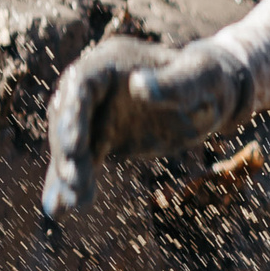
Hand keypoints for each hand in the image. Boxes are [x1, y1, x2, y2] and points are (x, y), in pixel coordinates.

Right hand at [42, 38, 250, 218]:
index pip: (81, 83)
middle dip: (68, 150)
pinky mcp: (101, 138)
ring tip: (72, 203)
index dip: (72, 113)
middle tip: (74, 181)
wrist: (211, 95)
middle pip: (68, 116)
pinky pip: (81, 161)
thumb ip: (175, 83)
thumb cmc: (208, 78)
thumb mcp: (200, 76)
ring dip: (68, 173)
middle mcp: (95, 86)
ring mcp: (94, 113)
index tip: (72, 145)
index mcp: (112, 61)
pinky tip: (58, 209)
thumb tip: (139, 86)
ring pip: (71, 144)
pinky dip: (70, 183)